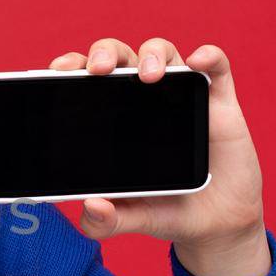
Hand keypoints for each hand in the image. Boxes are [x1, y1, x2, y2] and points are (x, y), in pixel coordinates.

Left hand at [47, 36, 265, 250]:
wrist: (216, 223)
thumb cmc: (167, 210)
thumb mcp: (131, 218)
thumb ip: (105, 221)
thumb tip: (91, 207)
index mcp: (112, 117)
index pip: (86, 79)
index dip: (71, 65)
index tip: (56, 71)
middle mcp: (143, 98)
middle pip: (119, 56)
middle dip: (104, 53)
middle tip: (98, 71)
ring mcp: (182, 96)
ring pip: (162, 52)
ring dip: (152, 54)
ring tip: (149, 76)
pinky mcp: (218, 102)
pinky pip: (216, 66)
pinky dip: (208, 56)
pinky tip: (197, 63)